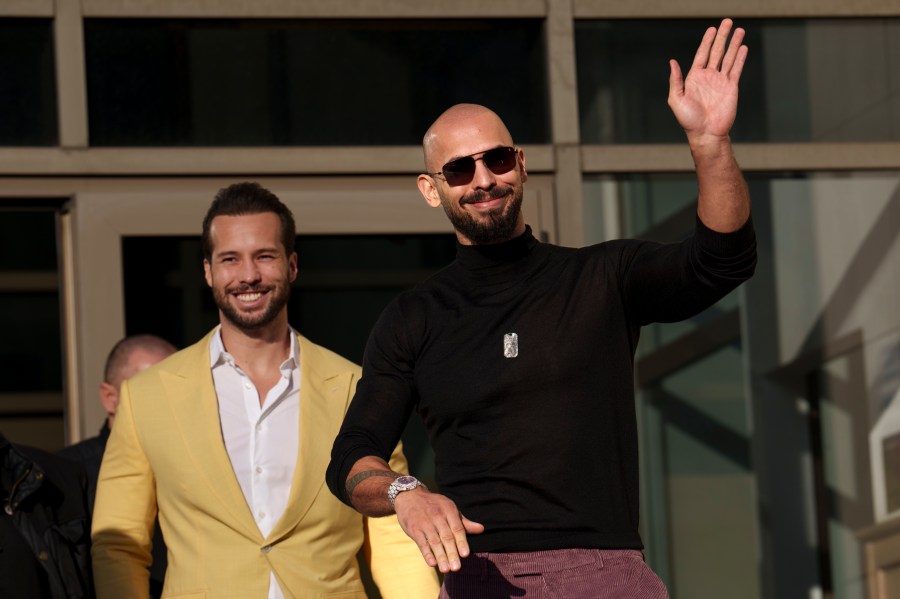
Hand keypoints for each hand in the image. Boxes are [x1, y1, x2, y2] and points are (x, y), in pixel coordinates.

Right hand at [393, 488, 484, 572]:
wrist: (410, 496)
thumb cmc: (434, 505)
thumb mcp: (449, 508)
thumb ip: (464, 522)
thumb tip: (481, 529)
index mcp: (449, 510)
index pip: (457, 528)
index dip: (461, 542)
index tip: (465, 554)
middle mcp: (437, 516)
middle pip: (446, 537)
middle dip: (452, 553)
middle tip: (457, 568)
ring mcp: (425, 523)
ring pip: (434, 542)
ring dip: (440, 556)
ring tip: (446, 570)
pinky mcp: (414, 529)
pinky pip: (421, 543)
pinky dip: (427, 553)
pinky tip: (432, 563)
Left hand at [668, 18, 747, 145]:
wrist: (706, 133)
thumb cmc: (688, 120)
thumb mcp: (676, 99)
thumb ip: (676, 80)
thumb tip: (672, 62)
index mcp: (694, 78)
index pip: (702, 54)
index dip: (707, 41)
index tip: (712, 29)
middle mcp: (708, 77)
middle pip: (716, 52)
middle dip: (722, 37)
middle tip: (727, 22)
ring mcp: (720, 82)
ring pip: (728, 58)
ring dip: (734, 44)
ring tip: (739, 30)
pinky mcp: (731, 88)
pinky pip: (736, 69)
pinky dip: (740, 58)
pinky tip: (743, 48)